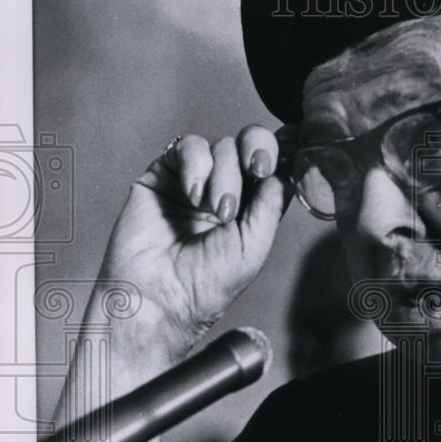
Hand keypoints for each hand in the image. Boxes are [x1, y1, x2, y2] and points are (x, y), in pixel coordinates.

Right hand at [100, 128, 289, 362]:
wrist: (159, 296)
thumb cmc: (205, 284)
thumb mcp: (254, 246)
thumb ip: (271, 204)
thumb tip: (281, 169)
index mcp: (251, 207)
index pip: (271, 166)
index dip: (277, 158)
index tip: (274, 168)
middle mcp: (225, 189)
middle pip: (249, 145)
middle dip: (256, 150)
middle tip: (256, 169)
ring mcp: (195, 180)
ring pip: (221, 147)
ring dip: (225, 174)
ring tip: (215, 209)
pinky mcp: (164, 174)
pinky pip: (188, 147)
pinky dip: (197, 165)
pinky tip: (194, 196)